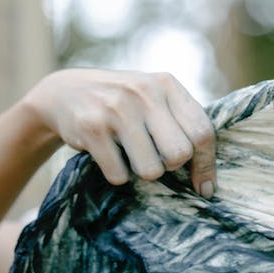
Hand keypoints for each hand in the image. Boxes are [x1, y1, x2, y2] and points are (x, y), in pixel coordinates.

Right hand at [21, 69, 215, 194]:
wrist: (65, 91)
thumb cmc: (123, 104)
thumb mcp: (154, 98)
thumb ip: (183, 126)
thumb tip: (208, 184)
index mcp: (167, 85)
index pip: (202, 131)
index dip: (206, 164)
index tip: (205, 187)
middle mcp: (144, 92)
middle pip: (179, 154)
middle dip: (170, 166)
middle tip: (155, 157)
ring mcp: (117, 109)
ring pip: (151, 170)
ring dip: (142, 172)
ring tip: (130, 154)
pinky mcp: (92, 128)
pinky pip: (119, 175)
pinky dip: (116, 174)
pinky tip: (109, 155)